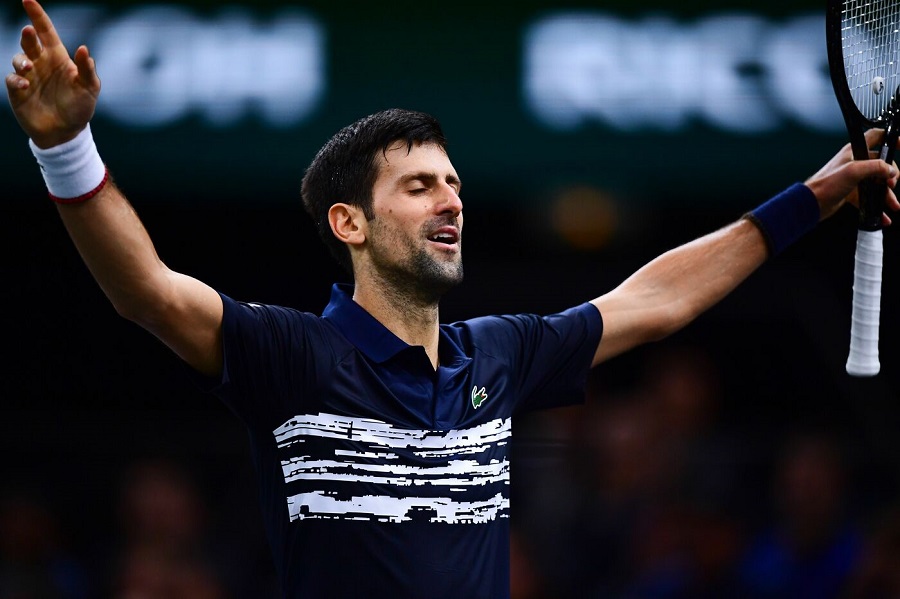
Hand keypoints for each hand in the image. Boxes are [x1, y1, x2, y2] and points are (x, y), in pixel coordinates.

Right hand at [5, 0, 99, 147]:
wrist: (66, 133)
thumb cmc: (80, 108)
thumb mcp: (89, 88)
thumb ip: (87, 69)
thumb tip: (84, 48)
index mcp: (58, 58)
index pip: (46, 32)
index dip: (37, 15)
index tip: (28, 0)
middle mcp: (41, 63)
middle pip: (30, 42)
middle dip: (27, 35)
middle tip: (29, 32)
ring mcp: (28, 76)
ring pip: (18, 59)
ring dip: (21, 60)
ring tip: (29, 68)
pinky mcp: (18, 91)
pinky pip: (11, 79)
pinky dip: (15, 79)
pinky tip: (24, 84)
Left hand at [805, 128, 899, 224]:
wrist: (811, 203)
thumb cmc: (825, 184)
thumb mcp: (853, 171)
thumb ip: (876, 167)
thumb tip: (891, 170)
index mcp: (854, 151)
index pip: (876, 137)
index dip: (889, 137)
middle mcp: (854, 162)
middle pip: (881, 163)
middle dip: (891, 174)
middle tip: (892, 183)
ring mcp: (853, 178)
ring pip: (876, 183)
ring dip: (886, 194)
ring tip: (892, 204)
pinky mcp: (851, 192)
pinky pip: (868, 197)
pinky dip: (876, 205)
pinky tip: (883, 215)